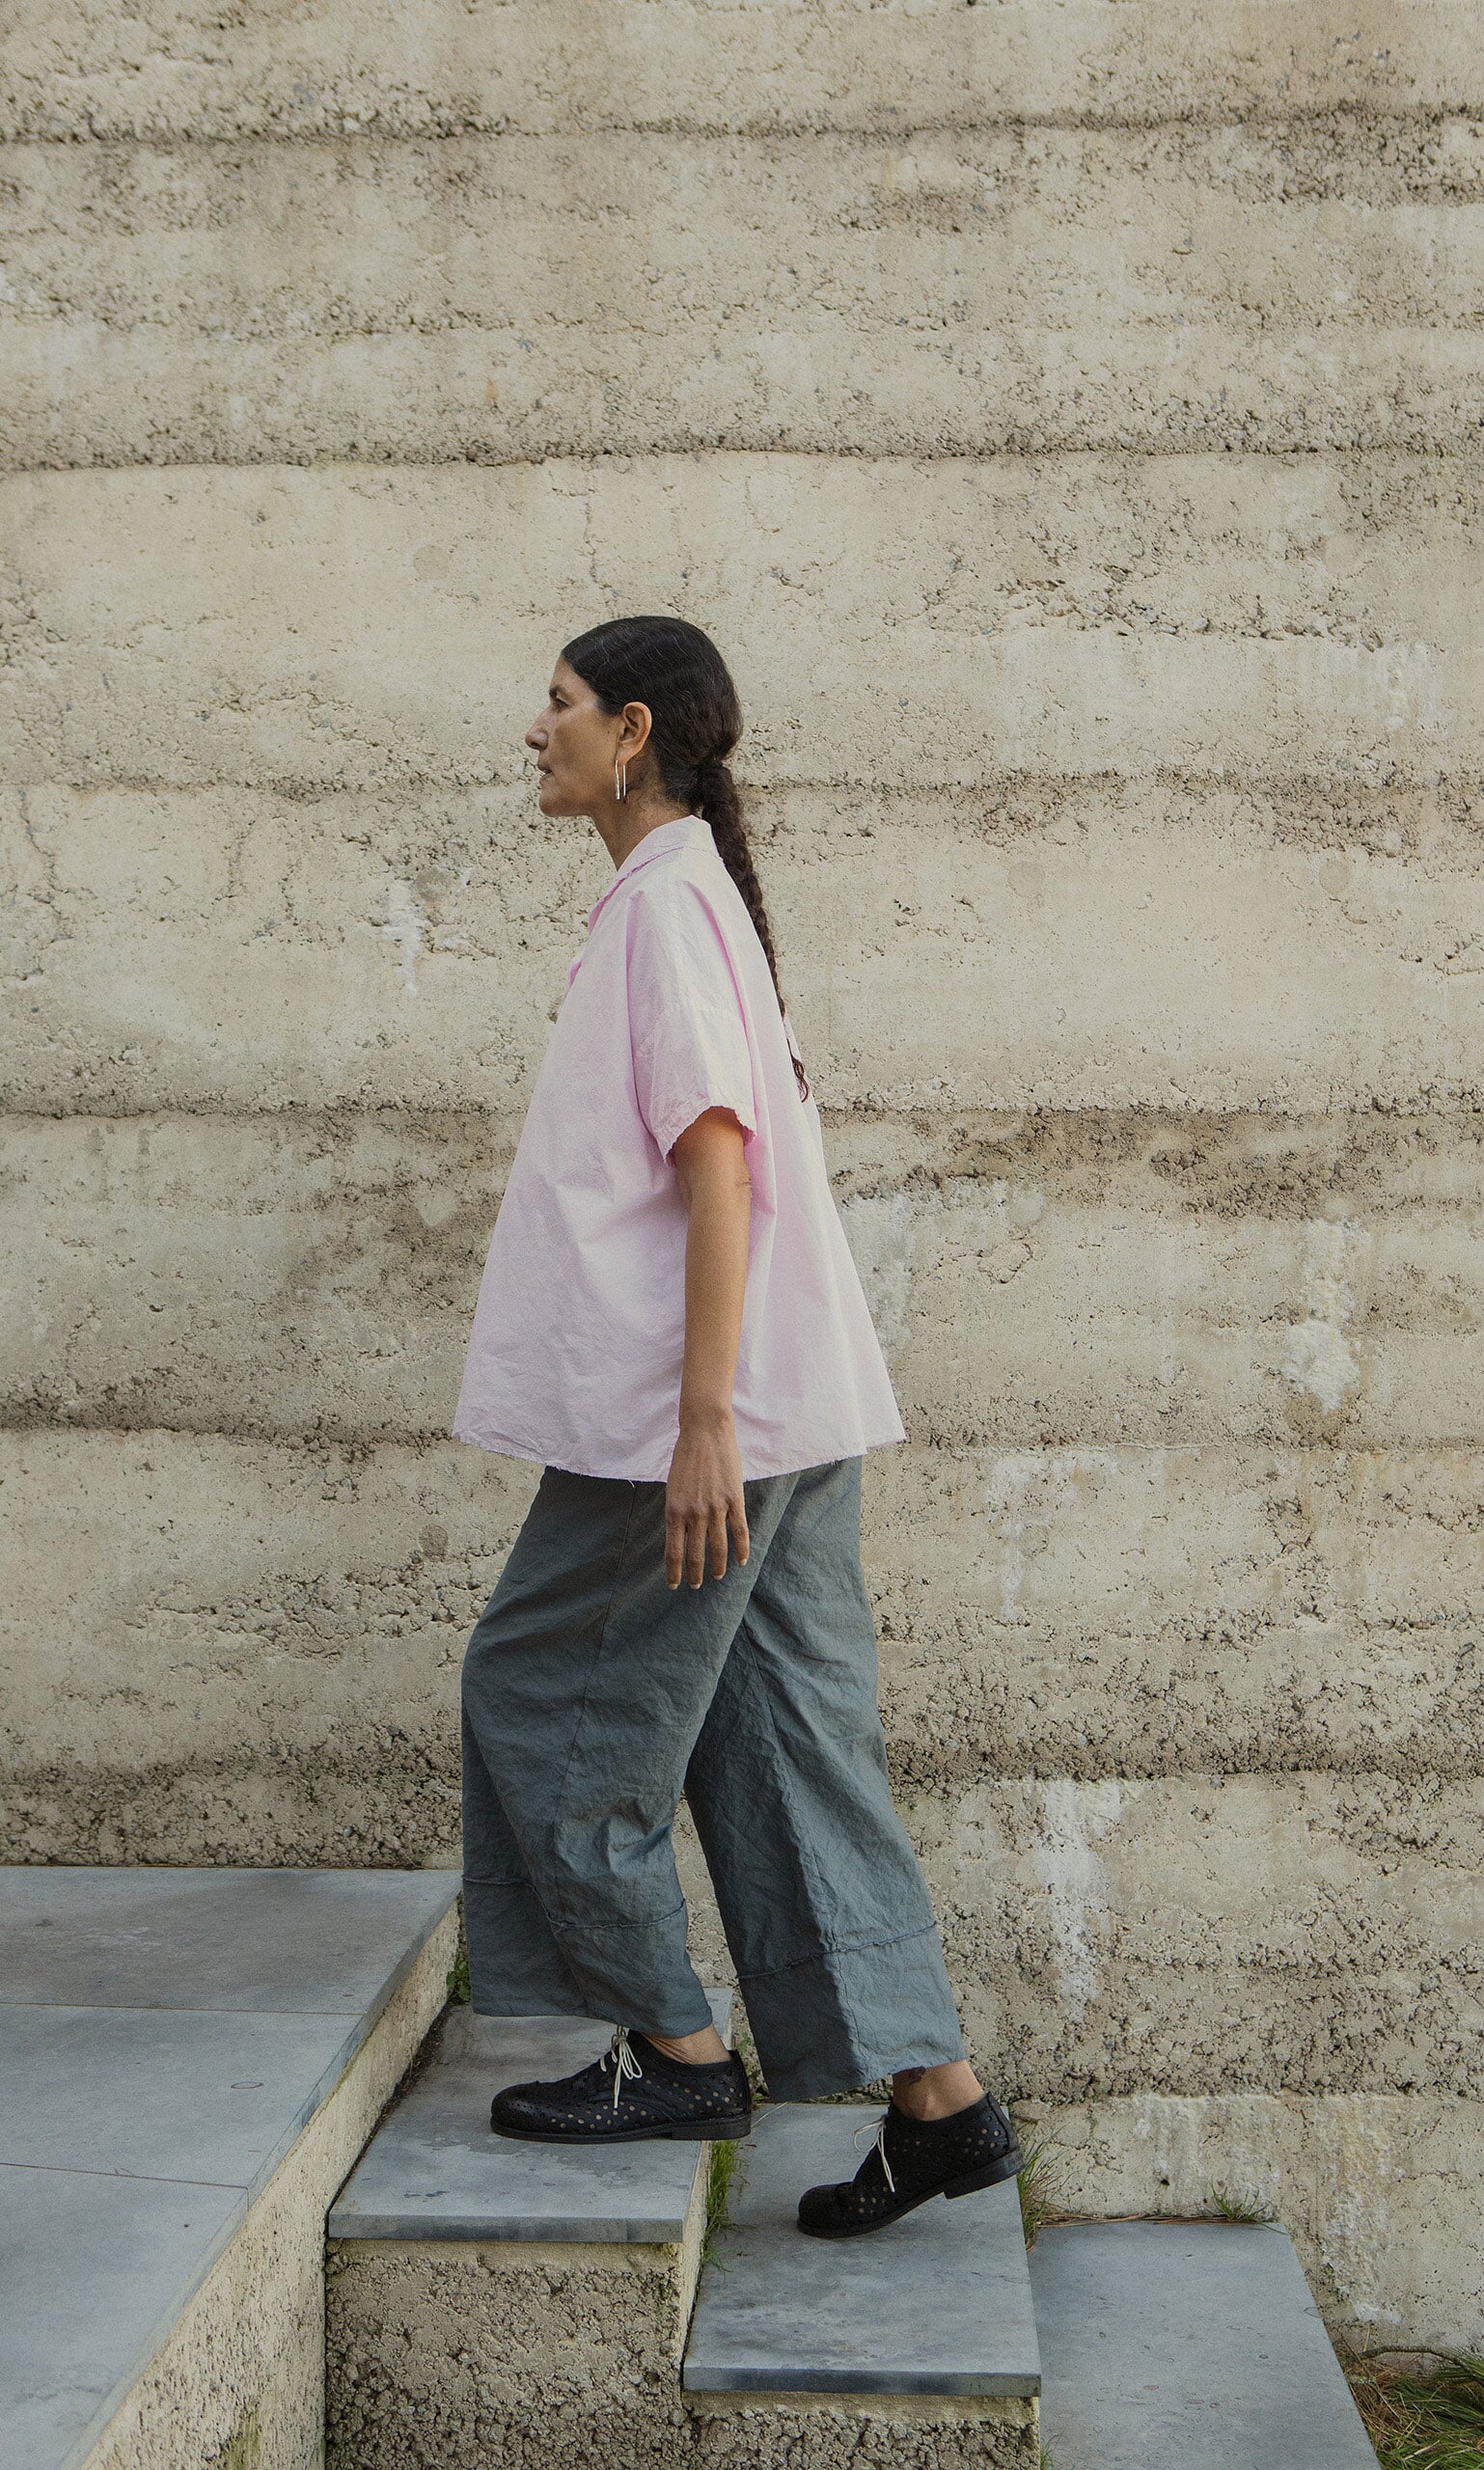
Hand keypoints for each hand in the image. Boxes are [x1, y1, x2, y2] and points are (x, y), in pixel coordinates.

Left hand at [665, 1413, 749, 1589]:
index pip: (674, 1550)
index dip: (674, 1571)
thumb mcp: (673, 1487)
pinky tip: (742, 1560)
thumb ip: (678, 1511)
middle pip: (696, 1553)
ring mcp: (715, 1507)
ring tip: (716, 1577)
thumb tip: (681, 1534)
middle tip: (696, 1585)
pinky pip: (739, 1530)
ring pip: (719, 1547)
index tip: (674, 1584)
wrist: (705, 1432)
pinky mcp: (734, 1499)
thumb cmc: (686, 1457)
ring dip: (717, 1566)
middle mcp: (694, 1513)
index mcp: (674, 1510)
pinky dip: (741, 1548)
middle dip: (695, 1574)